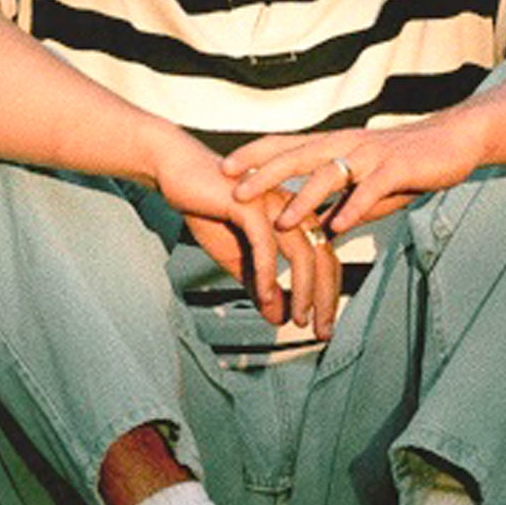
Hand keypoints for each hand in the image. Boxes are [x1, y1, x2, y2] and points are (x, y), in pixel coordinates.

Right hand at [153, 133, 346, 337]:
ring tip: (298, 318)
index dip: (328, 294)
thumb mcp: (239, 258)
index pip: (325, 259)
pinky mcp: (249, 203)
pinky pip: (265, 243)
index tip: (324, 326)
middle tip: (322, 331)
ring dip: (302, 290)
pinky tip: (264, 296)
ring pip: (301, 252)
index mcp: (295, 217)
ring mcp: (273, 204)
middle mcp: (291, 209)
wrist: (177, 173)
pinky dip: (267, 272)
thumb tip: (279, 317)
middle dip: (325, 298)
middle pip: (323, 257)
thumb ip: (261, 285)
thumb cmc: (209, 208)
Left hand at [222, 111, 490, 244]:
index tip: (223, 167)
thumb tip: (323, 232)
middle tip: (233, 190)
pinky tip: (337, 228)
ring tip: (280, 221)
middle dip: (263, 173)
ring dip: (303, 199)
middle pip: (297, 156)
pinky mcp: (397, 169)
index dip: (254, 154)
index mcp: (336, 145)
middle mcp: (347, 144)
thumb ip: (345, 205)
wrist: (454, 140)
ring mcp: (371, 156)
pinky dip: (353, 209)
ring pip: (329, 174)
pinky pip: (370, 190)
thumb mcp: (369, 186)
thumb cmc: (408, 163)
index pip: (286, 145)